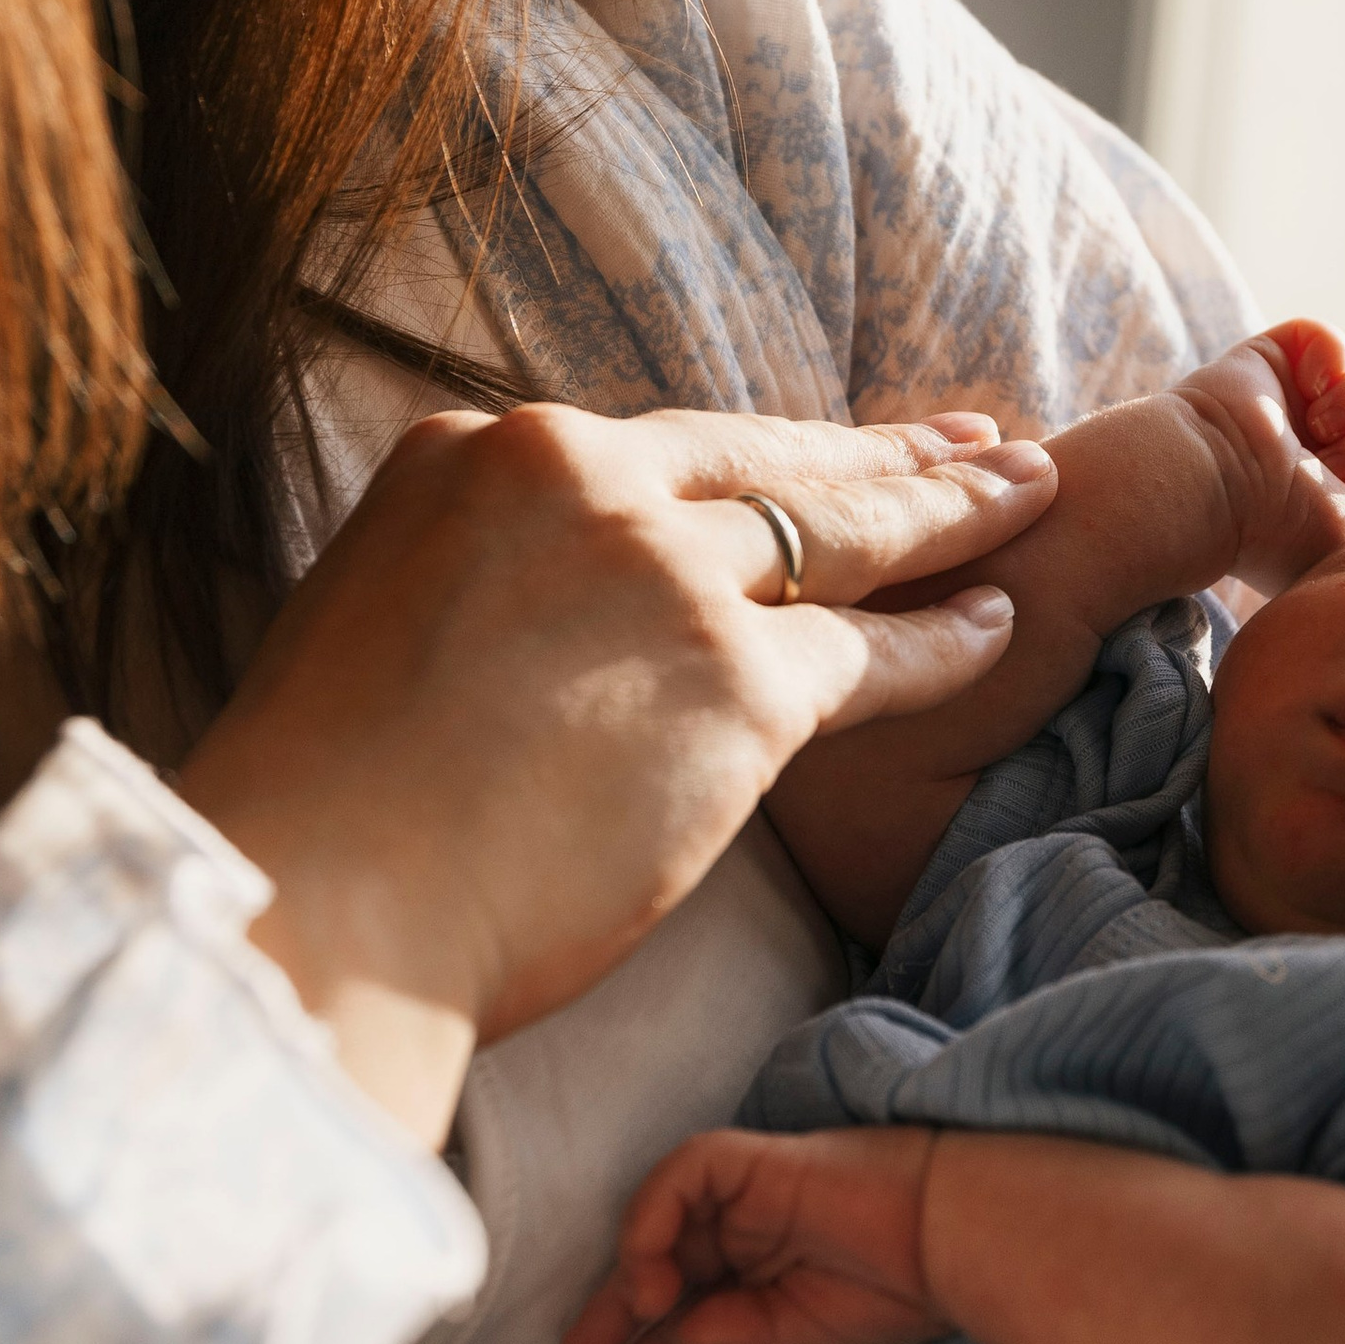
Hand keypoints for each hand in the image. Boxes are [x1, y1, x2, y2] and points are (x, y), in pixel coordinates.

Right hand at [177, 405, 1056, 1138]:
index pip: (654, 445)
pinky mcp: (731, 680)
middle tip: (980, 437)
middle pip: (763, 458)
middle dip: (885, 448)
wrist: (317, 906)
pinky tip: (1003, 624)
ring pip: (837, 531)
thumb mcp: (373, 624)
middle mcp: (570, 478)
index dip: (761, 450)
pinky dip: (947, 641)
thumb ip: (479, 585)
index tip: (828, 441)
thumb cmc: (322, 818)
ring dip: (949, 512)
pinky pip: (871, 650)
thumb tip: (555, 623)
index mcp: (469, 453)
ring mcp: (659, 573)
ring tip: (1028, 496)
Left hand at [563, 1125, 946, 1343]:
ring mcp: (752, 1189)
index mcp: (772, 1267)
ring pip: (666, 1215)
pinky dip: (654, 1220)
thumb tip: (670, 1343)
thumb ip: (733, 1332)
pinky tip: (655, 1274)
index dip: (652, 1332)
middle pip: (666, 1256)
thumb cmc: (898, 1294)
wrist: (950, 1243)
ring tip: (622, 1320)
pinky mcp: (753, 1158)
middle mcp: (754, 1224)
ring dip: (632, 1267)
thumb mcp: (798, 1333)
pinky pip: (682, 1176)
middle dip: (621, 1304)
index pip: (692, 1293)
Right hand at [1174, 319, 1344, 596]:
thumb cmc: (1273, 530)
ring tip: (1318, 427)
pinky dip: (1330, 356)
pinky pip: (1330, 342)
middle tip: (1326, 472)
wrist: (1219, 482)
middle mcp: (1307, 456)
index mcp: (1320, 504)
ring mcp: (1291, 408)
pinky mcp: (1275, 360)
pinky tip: (1310, 384)